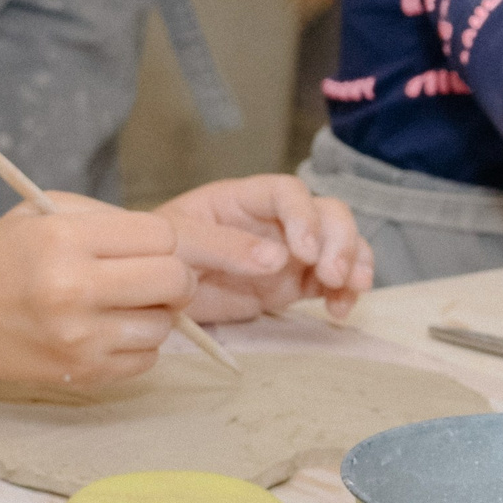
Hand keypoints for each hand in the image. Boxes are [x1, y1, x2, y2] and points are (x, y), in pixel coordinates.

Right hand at [0, 193, 193, 385]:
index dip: (158, 240)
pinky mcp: (82, 372)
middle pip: (175, 279)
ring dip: (152, 314)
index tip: (141, 248)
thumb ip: (105, 218)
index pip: (161, 235)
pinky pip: (147, 359)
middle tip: (148, 279)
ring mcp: (79, 337)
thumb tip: (169, 243)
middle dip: (171, 277)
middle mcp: (73, 288)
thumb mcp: (41, 213)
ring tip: (118, 307)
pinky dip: (136, 345)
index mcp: (64, 239)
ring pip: (165, 324)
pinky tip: (105, 332)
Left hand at [158, 175, 371, 321]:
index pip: (288, 192)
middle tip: (333, 275)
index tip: (302, 250)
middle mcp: (273, 220)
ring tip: (347, 290)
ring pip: (339, 243)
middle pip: (327, 213)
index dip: (304, 216)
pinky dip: (344, 292)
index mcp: (242, 199)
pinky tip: (337, 310)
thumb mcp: (178, 244)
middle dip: (340, 239)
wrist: (148, 290)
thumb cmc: (154, 254)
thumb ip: (224, 247)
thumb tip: (278, 258)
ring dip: (354, 261)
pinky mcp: (293, 283)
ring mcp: (288, 251)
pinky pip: (332, 281)